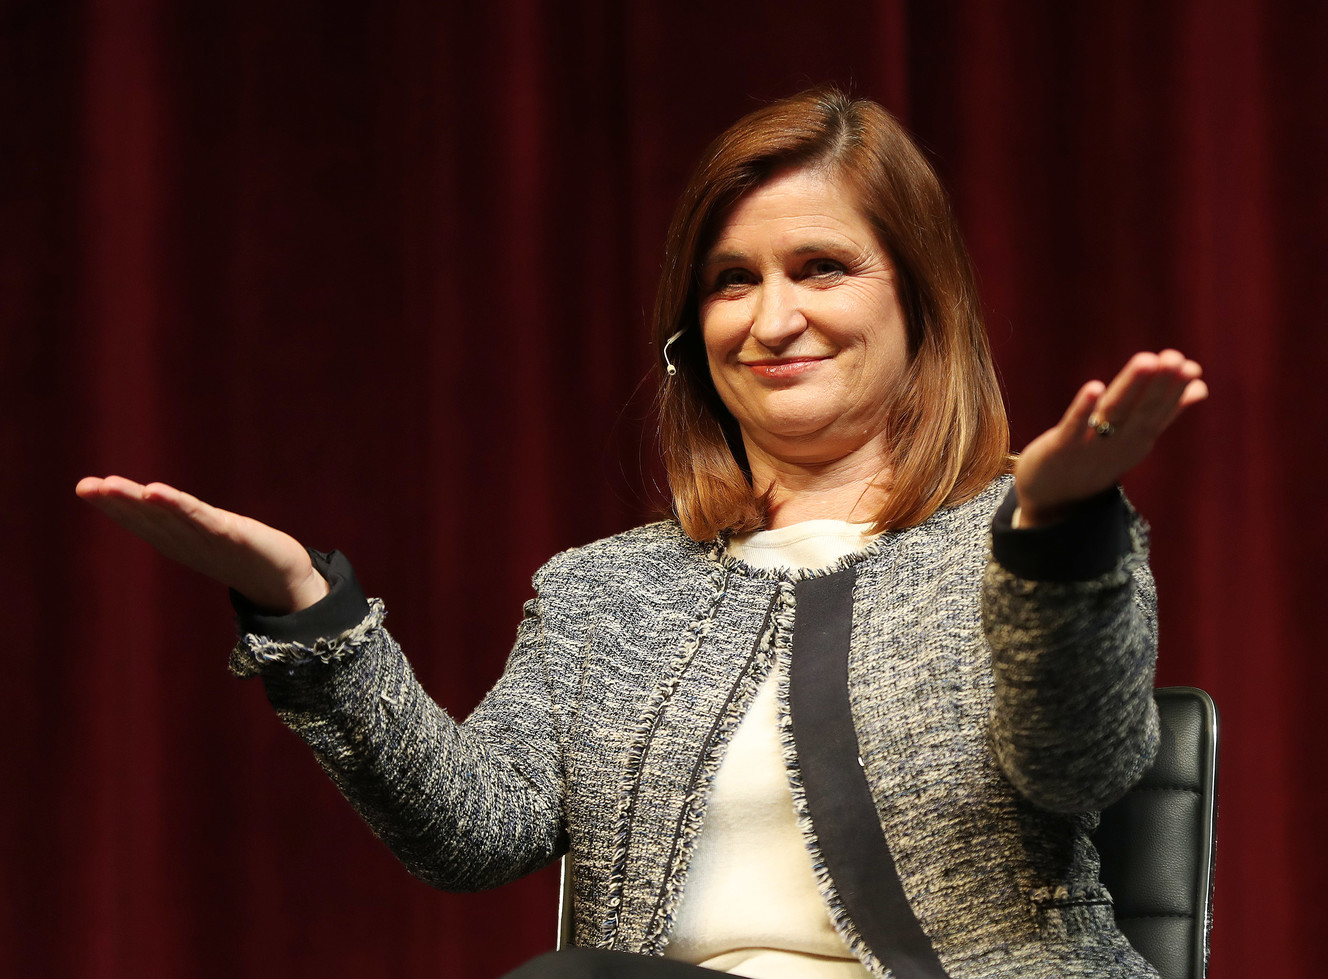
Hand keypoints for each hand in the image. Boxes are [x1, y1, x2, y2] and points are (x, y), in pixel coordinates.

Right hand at [75, 476, 329, 612]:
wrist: (284, 580)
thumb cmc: (244, 555)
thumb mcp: (207, 536)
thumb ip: (183, 524)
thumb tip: (157, 507)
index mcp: (178, 541)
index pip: (142, 520)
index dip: (114, 505)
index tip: (85, 486)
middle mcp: (187, 542)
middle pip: (148, 518)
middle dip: (116, 502)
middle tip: (85, 485)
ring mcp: (207, 540)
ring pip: (167, 517)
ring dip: (137, 502)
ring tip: (110, 485)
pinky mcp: (231, 536)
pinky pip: (200, 518)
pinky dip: (176, 505)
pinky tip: (154, 492)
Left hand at [1014, 349, 1207, 526]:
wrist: (1052, 498)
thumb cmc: (1095, 460)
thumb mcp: (1135, 437)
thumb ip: (1164, 413)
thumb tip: (1200, 387)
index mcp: (1138, 438)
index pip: (1160, 412)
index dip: (1176, 390)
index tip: (1192, 367)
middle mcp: (1119, 443)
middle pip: (1142, 410)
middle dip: (1159, 383)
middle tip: (1174, 357)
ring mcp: (1091, 445)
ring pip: (1114, 412)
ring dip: (1131, 386)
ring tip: (1147, 360)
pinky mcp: (1062, 447)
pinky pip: (1074, 426)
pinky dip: (1084, 407)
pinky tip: (1094, 386)